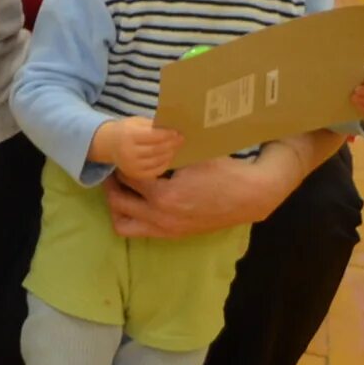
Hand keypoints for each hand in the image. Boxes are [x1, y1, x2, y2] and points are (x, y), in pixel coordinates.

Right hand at [93, 117, 186, 184]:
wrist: (108, 144)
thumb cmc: (126, 130)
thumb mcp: (136, 122)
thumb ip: (152, 125)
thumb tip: (172, 129)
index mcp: (128, 136)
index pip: (152, 136)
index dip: (167, 135)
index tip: (177, 132)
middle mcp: (129, 152)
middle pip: (156, 149)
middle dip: (171, 144)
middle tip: (181, 139)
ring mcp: (132, 165)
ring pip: (157, 160)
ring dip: (170, 153)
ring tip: (176, 147)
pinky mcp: (135, 174)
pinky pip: (155, 171)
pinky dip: (165, 163)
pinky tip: (168, 157)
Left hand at [103, 139, 305, 238]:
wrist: (251, 196)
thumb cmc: (224, 171)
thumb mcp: (193, 154)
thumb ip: (166, 146)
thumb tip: (145, 129)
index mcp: (165, 196)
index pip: (127, 177)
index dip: (123, 162)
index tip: (122, 151)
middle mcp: (162, 217)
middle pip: (117, 202)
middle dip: (112, 184)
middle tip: (114, 169)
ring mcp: (167, 229)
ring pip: (123, 224)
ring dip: (117, 206)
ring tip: (121, 188)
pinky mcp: (174, 235)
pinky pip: (140, 232)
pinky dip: (132, 217)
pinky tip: (138, 200)